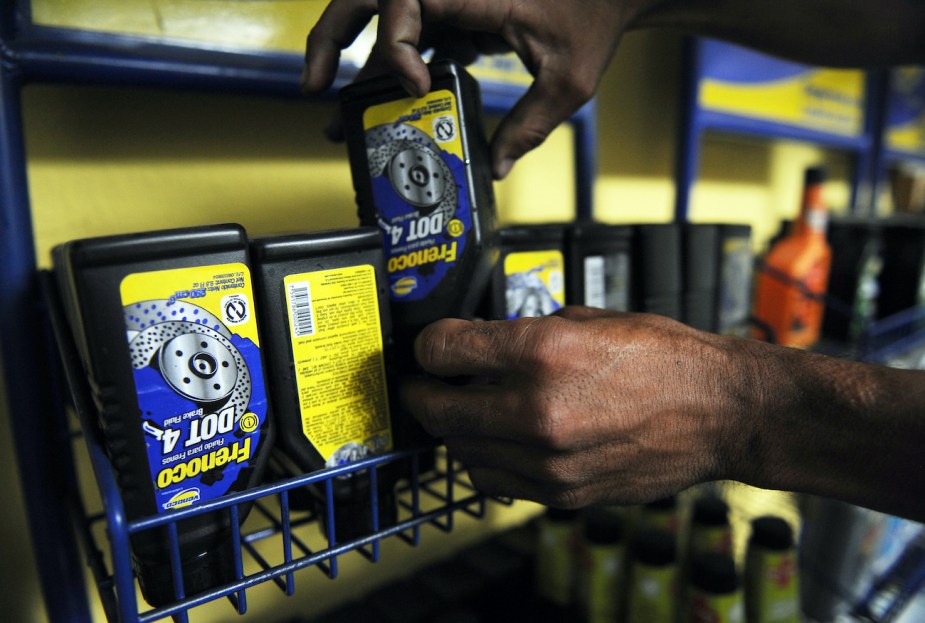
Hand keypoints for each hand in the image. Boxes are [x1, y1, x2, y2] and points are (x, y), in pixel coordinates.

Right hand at [302, 0, 650, 178]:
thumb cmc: (597, 14)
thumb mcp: (569, 79)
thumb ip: (531, 125)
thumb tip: (496, 167)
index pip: (402, 0)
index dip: (394, 45)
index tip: (414, 86)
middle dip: (331, 39)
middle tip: (313, 87)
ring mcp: (451, 0)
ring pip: (384, 22)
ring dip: (356, 62)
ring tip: (337, 110)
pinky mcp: (458, 12)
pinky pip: (414, 36)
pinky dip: (398, 69)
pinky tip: (392, 107)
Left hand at [400, 306, 747, 507]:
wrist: (721, 411)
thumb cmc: (667, 360)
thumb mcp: (591, 319)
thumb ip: (529, 332)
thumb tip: (488, 343)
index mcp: (544, 351)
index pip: (443, 350)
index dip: (429, 345)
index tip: (431, 348)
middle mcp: (538, 408)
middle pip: (439, 408)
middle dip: (424, 393)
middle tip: (426, 386)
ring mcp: (549, 459)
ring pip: (461, 451)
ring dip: (454, 430)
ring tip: (467, 413)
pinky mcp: (562, 492)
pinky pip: (494, 481)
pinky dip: (484, 462)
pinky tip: (497, 443)